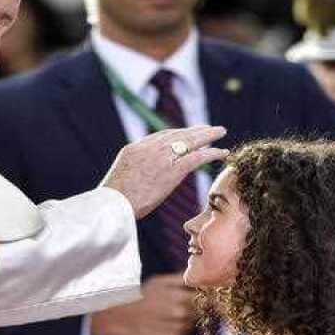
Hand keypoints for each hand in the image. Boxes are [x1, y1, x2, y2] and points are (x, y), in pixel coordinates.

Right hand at [90, 274, 195, 334]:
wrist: (120, 317)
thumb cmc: (140, 297)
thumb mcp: (159, 281)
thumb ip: (181, 279)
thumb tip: (197, 277)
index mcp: (179, 297)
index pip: (201, 299)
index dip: (197, 299)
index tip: (190, 298)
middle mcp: (179, 314)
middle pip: (197, 314)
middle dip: (190, 311)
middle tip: (175, 309)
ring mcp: (174, 329)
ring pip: (189, 327)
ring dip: (183, 323)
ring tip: (167, 318)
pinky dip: (175, 333)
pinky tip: (164, 327)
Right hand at [101, 126, 227, 217]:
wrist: (111, 206)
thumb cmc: (112, 202)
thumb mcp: (119, 181)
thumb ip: (132, 175)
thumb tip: (137, 182)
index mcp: (133, 149)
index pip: (159, 136)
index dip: (176, 134)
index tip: (187, 133)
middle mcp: (148, 148)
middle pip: (176, 133)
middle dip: (194, 130)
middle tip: (208, 128)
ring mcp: (160, 158)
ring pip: (189, 141)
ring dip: (207, 135)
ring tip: (220, 132)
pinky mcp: (172, 170)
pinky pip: (197, 158)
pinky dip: (211, 153)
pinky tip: (222, 153)